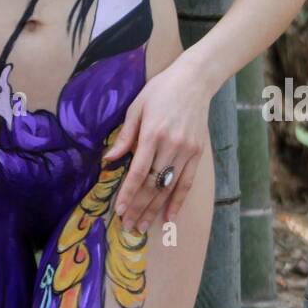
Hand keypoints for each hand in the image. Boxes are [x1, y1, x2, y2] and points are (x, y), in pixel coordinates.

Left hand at [102, 55, 210, 233]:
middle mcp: (171, 145)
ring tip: (143, 227)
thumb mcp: (137, 106)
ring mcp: (187, 151)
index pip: (138, 171)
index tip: (120, 210)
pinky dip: (178, 201)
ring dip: (155, 210)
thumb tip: (109, 159)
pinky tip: (169, 217)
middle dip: (139, 207)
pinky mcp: (197, 153)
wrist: (195, 80)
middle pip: (153, 184)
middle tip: (128, 226)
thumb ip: (125, 135)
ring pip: (169, 187)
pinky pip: (187, 182)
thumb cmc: (161, 90)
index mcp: (152, 133)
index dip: (128, 193)